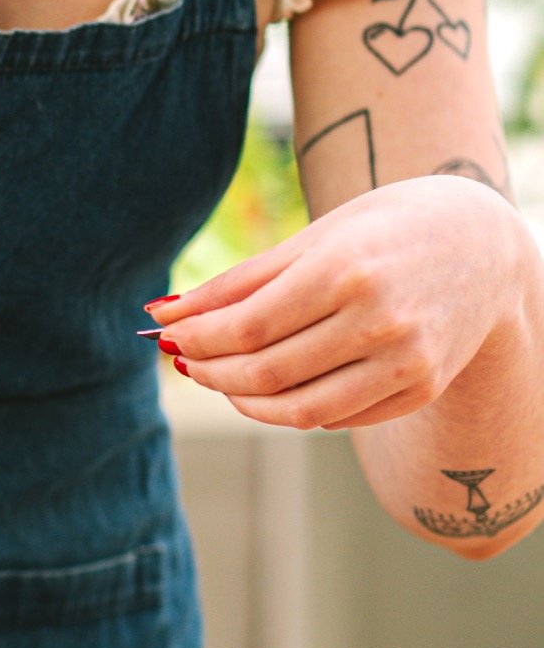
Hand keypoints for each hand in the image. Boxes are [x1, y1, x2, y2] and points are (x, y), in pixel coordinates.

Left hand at [148, 176, 524, 431]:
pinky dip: (294, 409)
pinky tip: (274, 387)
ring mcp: (407, 362)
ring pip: (300, 411)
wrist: (484, 244)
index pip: (248, 327)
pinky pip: (339, 418)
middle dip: (211, 372)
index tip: (166, 336)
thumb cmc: (385, 229)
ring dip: (244, 401)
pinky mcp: (422, 389)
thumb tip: (163, 313)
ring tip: (219, 379)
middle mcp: (381, 321)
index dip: (197, 339)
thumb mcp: (315, 237)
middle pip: (268, 373)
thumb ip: (240, 281)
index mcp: (347, 270)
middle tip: (183, 361)